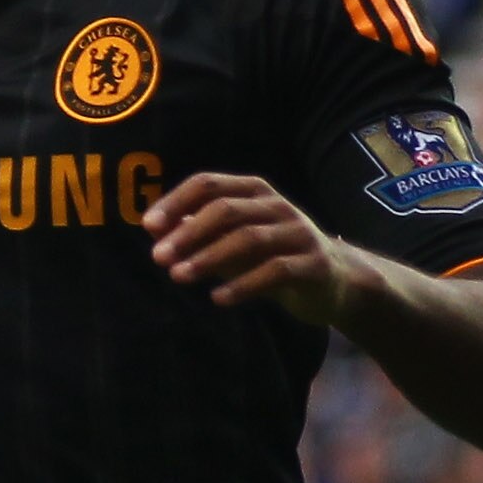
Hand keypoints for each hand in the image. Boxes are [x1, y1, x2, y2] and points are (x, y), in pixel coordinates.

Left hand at [144, 172, 354, 323]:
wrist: (333, 282)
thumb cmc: (270, 255)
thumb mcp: (230, 239)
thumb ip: (195, 230)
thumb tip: (152, 227)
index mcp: (253, 191)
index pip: (208, 184)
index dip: (176, 202)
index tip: (149, 226)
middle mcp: (277, 205)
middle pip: (226, 210)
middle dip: (188, 233)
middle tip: (159, 258)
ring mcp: (299, 233)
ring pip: (249, 239)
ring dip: (208, 258)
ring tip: (179, 277)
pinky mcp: (314, 264)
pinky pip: (275, 271)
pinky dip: (243, 285)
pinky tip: (218, 298)